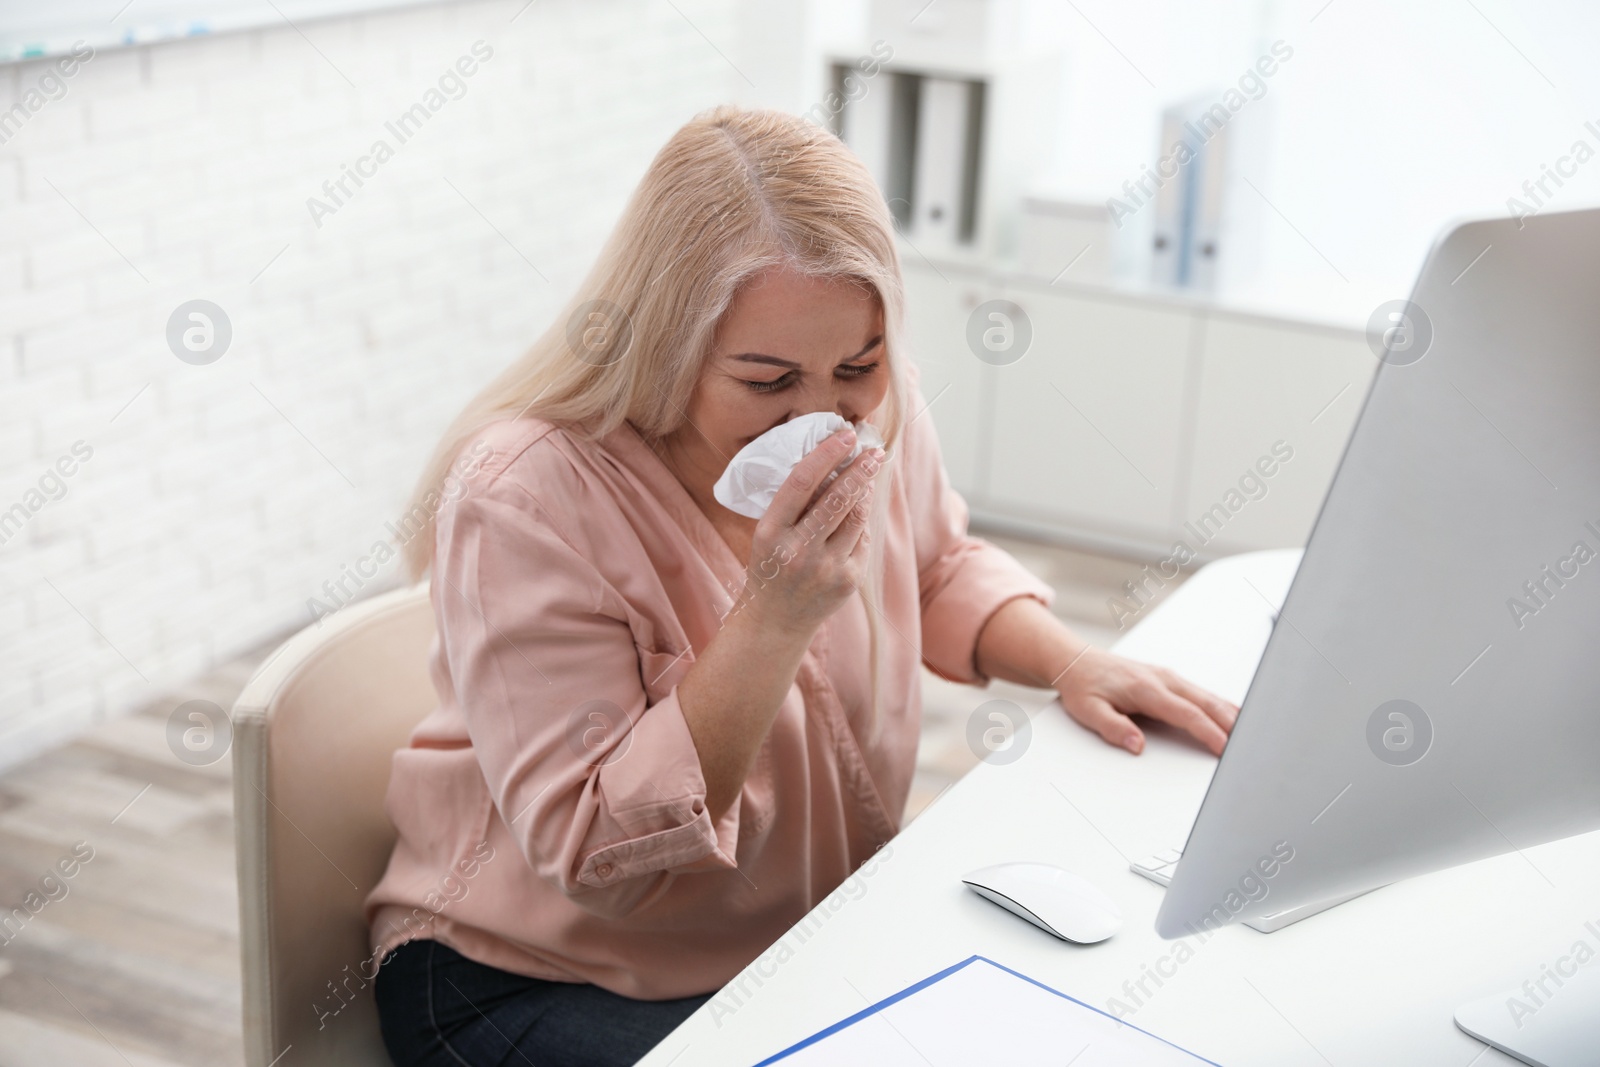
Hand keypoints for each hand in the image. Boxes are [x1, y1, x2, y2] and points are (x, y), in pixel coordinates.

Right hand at [742, 428, 883, 636]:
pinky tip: (858, 512)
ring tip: (869, 472)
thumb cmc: (772, 567)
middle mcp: (797, 551)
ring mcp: (825, 568)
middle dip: (859, 469)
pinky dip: (861, 521)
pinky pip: (862, 539)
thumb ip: (793, 506)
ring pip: (856, 517)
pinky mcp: (848, 580)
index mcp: (770, 533)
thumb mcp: (768, 535)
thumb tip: (830, 462)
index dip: (826, 455)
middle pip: (837, 498)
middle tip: (873, 450)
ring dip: (865, 491)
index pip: (801, 483)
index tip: (844, 436)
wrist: (776, 621)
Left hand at [1054, 648, 1236, 755]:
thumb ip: (1112, 728)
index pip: (1187, 713)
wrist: (1077, 662)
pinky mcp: (1170, 680)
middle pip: (1207, 703)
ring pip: (1208, 696)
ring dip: (1231, 714)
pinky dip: (1222, 705)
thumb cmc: (1083, 687)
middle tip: (1251, 746)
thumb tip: (1136, 745)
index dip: (1209, 732)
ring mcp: (1169, 678)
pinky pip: (1202, 693)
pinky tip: (1236, 716)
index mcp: (1146, 689)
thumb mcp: (1087, 711)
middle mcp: (1163, 680)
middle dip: (1232, 724)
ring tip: (1254, 734)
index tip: (1225, 749)